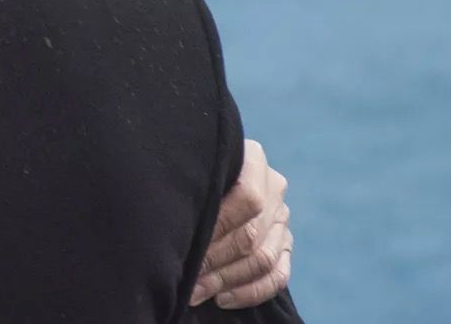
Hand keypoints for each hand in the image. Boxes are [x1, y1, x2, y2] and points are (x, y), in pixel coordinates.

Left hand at [193, 139, 292, 306]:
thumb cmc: (182, 169)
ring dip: (227, 280)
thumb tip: (173, 220)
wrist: (199, 175)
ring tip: (196, 291)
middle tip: (187, 278)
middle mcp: (274, 187)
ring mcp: (282, 217)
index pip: (247, 199)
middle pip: (251, 234)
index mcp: (253, 159)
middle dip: (215, 260)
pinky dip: (251, 291)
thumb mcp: (184, 165)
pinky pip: (278, 275)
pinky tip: (222, 298)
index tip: (189, 246)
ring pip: (264, 258)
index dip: (219, 226)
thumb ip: (186, 179)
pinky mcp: (284, 243)